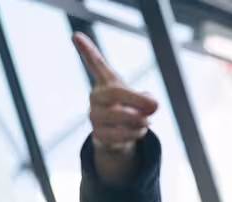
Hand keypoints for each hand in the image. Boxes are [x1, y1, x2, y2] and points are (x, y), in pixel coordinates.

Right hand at [72, 32, 157, 148]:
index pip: (96, 65)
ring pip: (118, 116)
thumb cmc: (131, 112)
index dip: (87, 51)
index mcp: (107, 83)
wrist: (119, 137)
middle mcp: (96, 97)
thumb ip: (148, 100)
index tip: (76, 35)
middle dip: (137, 100)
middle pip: (114, 93)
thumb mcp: (143, 101)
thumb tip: (151, 106)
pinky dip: (134, 134)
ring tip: (146, 122)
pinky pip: (119, 135)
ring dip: (139, 120)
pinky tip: (137, 131)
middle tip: (155, 106)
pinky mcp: (98, 134)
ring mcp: (94, 116)